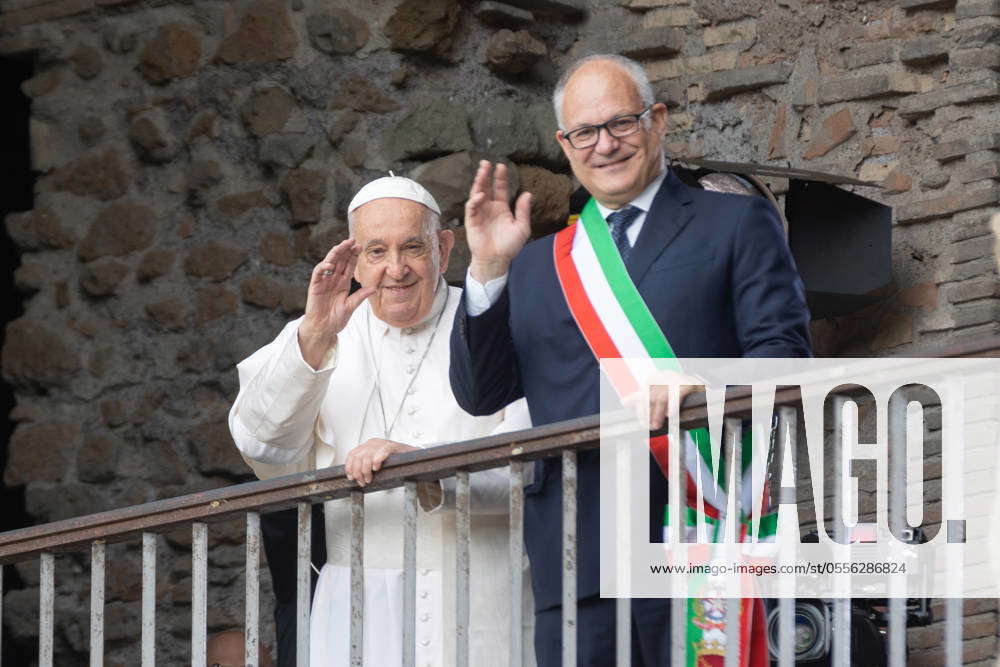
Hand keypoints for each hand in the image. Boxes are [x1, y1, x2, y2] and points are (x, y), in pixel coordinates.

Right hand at [298, 239, 377, 368]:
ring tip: (342, 246)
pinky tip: (329, 264)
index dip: (353, 256)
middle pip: (339, 261)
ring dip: (335, 254)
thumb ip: (360, 296)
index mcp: (342, 283)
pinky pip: (318, 274)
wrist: (324, 329)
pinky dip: (323, 268)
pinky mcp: (315, 287)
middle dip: (345, 250)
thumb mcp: (351, 306)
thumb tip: (374, 288)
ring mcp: (323, 282)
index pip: (348, 266)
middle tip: (353, 240)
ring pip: (328, 263)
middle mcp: (333, 280)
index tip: (360, 247)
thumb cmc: (335, 319)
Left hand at [344, 438, 417, 485]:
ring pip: (367, 455)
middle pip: (358, 456)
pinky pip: (383, 451)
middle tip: (362, 481)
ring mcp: (383, 443)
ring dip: (366, 470)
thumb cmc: (395, 461)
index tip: (350, 476)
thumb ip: (365, 464)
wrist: (412, 456)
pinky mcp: (394, 446)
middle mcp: (374, 443)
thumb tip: (354, 475)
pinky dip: (377, 460)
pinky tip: (376, 467)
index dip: (349, 466)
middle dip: (358, 472)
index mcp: (368, 445)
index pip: (352, 454)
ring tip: (369, 479)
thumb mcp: (376, 461)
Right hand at [464, 160, 531, 282]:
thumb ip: (523, 211)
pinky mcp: (472, 221)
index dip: (500, 178)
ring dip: (478, 183)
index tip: (501, 166)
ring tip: (481, 172)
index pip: (500, 189)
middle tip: (486, 163)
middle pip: (486, 187)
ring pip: (477, 193)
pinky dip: (475, 200)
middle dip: (486, 175)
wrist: (497, 260)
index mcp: (501, 208)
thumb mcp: (522, 228)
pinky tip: (481, 195)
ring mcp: (480, 213)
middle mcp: (490, 208)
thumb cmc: (509, 246)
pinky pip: (472, 207)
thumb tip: (528, 194)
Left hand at [625, 369, 703, 429]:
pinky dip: (673, 405)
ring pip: (662, 397)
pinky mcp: (688, 382)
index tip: (642, 423)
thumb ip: (641, 398)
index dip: (641, 410)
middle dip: (648, 413)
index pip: (642, 394)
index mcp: (653, 377)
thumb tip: (624, 402)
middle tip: (649, 426)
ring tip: (656, 426)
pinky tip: (671, 415)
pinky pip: (678, 393)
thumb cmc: (675, 394)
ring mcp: (676, 377)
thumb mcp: (657, 394)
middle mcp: (663, 374)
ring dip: (658, 414)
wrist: (700, 392)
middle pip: (650, 396)